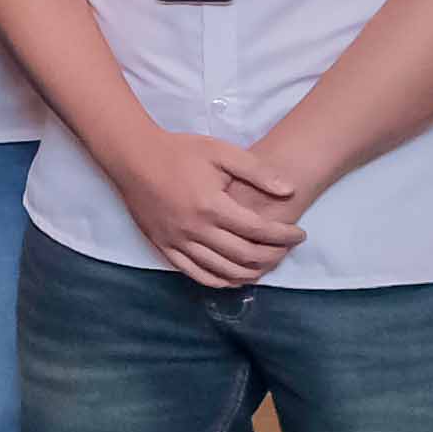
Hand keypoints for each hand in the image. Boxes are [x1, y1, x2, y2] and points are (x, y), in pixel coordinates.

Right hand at [132, 132, 311, 288]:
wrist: (133, 157)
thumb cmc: (179, 151)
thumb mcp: (221, 152)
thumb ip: (256, 171)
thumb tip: (290, 191)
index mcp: (212, 205)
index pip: (258, 230)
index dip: (284, 236)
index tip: (299, 234)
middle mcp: (195, 229)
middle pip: (244, 255)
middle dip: (273, 255)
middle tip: (286, 249)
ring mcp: (177, 241)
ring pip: (221, 270)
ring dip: (250, 273)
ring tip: (266, 264)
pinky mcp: (163, 247)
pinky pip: (195, 273)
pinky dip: (219, 280)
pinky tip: (234, 277)